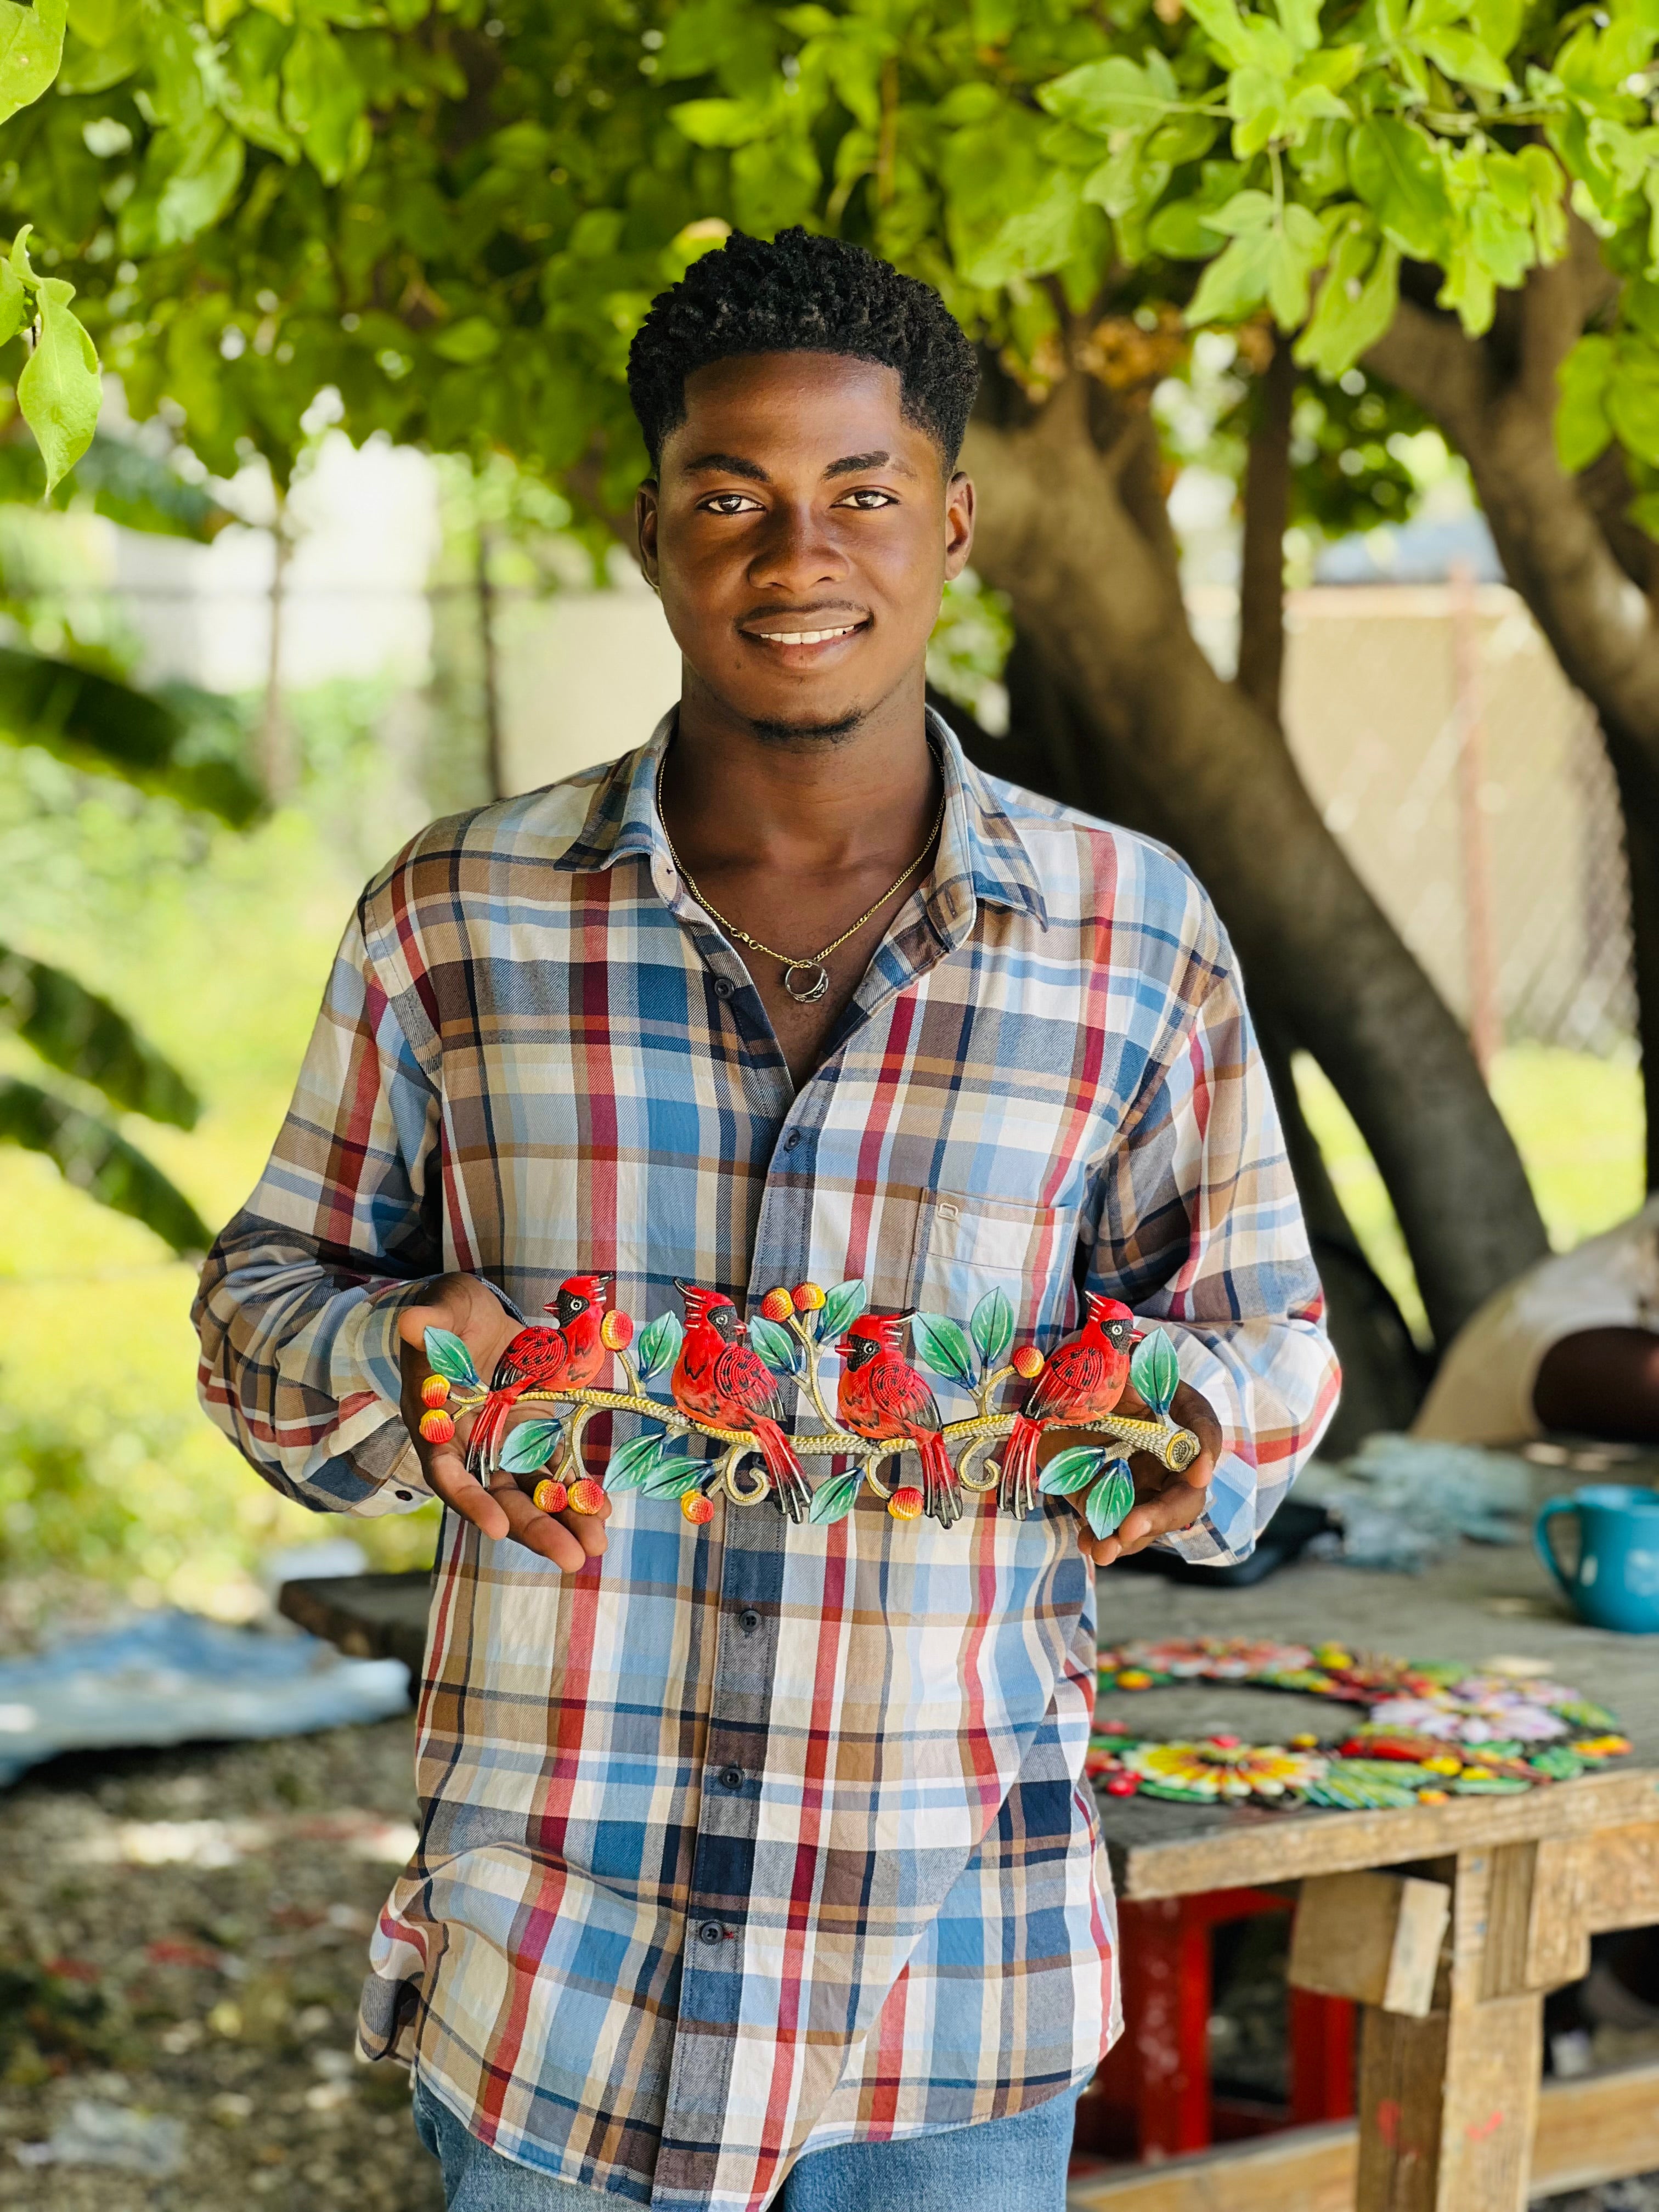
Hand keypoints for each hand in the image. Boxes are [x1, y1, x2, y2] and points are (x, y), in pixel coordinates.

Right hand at [397, 1274, 611, 1571]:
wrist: (474, 1315)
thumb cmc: (449, 1313)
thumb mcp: (442, 1308)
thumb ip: (430, 1321)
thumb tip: (409, 1322)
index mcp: (435, 1424)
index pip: (447, 1471)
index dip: (470, 1501)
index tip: (497, 1527)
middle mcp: (467, 1445)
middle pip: (496, 1497)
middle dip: (533, 1529)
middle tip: (571, 1558)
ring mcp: (502, 1444)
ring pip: (529, 1493)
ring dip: (563, 1520)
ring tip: (596, 1545)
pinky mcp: (531, 1435)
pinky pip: (553, 1470)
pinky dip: (576, 1490)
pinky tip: (603, 1509)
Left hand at [1041, 1379, 1220, 1568]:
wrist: (1060, 1382)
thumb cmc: (1105, 1368)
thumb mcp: (1130, 1363)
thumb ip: (1145, 1381)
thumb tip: (1155, 1411)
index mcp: (1178, 1426)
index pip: (1203, 1441)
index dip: (1205, 1457)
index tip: (1197, 1473)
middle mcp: (1164, 1463)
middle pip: (1180, 1500)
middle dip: (1159, 1516)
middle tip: (1131, 1526)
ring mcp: (1135, 1487)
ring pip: (1145, 1523)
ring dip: (1127, 1540)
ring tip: (1103, 1549)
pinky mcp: (1103, 1500)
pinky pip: (1109, 1528)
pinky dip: (1100, 1539)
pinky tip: (1088, 1545)